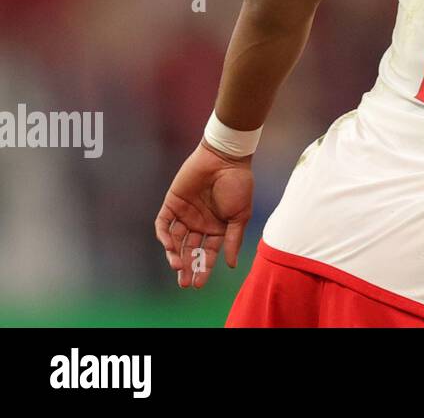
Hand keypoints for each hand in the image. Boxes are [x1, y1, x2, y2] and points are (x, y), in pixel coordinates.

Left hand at [155, 142, 253, 288]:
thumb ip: (233, 240)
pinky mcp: (172, 204)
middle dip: (187, 267)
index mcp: (217, 228)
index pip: (207, 253)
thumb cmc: (238, 184)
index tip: (199, 283)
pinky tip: (170, 246)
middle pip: (190, 250)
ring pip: (175, 241)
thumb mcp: (240, 215)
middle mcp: (200, 223)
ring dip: (175, 254)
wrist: (224, 158)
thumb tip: (232, 265)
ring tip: (178, 265)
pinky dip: (164, 236)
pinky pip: (164, 224)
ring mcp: (185, 214)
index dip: (203, 268)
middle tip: (184, 283)